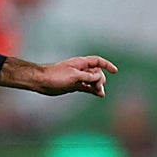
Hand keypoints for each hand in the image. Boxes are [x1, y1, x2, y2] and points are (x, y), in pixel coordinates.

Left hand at [0, 55, 117, 96]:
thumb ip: (87, 76)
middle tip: (97, 87)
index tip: (115, 71)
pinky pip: (87, 87)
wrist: (41, 82)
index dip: (107, 65)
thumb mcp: (73, 75)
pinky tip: (98, 94)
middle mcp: (80, 69)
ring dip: (98, 86)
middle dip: (100, 79)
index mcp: (80, 63)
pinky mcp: (74, 85)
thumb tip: (99, 77)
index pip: (97, 61)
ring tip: (100, 93)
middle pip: (97, 72)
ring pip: (92, 81)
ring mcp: (78, 78)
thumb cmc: (55, 76)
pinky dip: (93, 90)